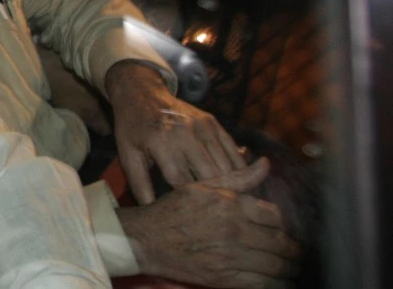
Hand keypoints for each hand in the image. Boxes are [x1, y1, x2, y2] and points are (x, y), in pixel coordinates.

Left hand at [106, 60, 246, 203]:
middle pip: (210, 178)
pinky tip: (237, 186)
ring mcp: (202, 126)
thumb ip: (139, 184)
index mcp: (160, 142)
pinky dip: (239, 171)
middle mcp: (185, 133)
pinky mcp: (213, 122)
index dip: (186, 203)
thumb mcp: (127, 154)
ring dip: (229, 187)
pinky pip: (233, 152)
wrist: (142, 92)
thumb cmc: (132, 127)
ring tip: (227, 205)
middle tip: (214, 215)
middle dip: (212, 199)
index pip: (181, 183)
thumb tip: (151, 213)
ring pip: (226, 168)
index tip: (190, 217)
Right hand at [117, 158, 299, 287]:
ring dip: (288, 268)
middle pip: (280, 242)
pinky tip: (278, 281)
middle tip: (295, 253)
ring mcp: (229, 256)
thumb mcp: (203, 187)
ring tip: (291, 268)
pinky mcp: (223, 278)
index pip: (275, 216)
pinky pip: (262, 284)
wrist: (146, 239)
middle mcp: (233, 230)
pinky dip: (275, 284)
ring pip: (276, 265)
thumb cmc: (173, 210)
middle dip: (292, 249)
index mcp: (229, 204)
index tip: (281, 229)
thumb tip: (265, 164)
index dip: (281, 224)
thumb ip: (238, 178)